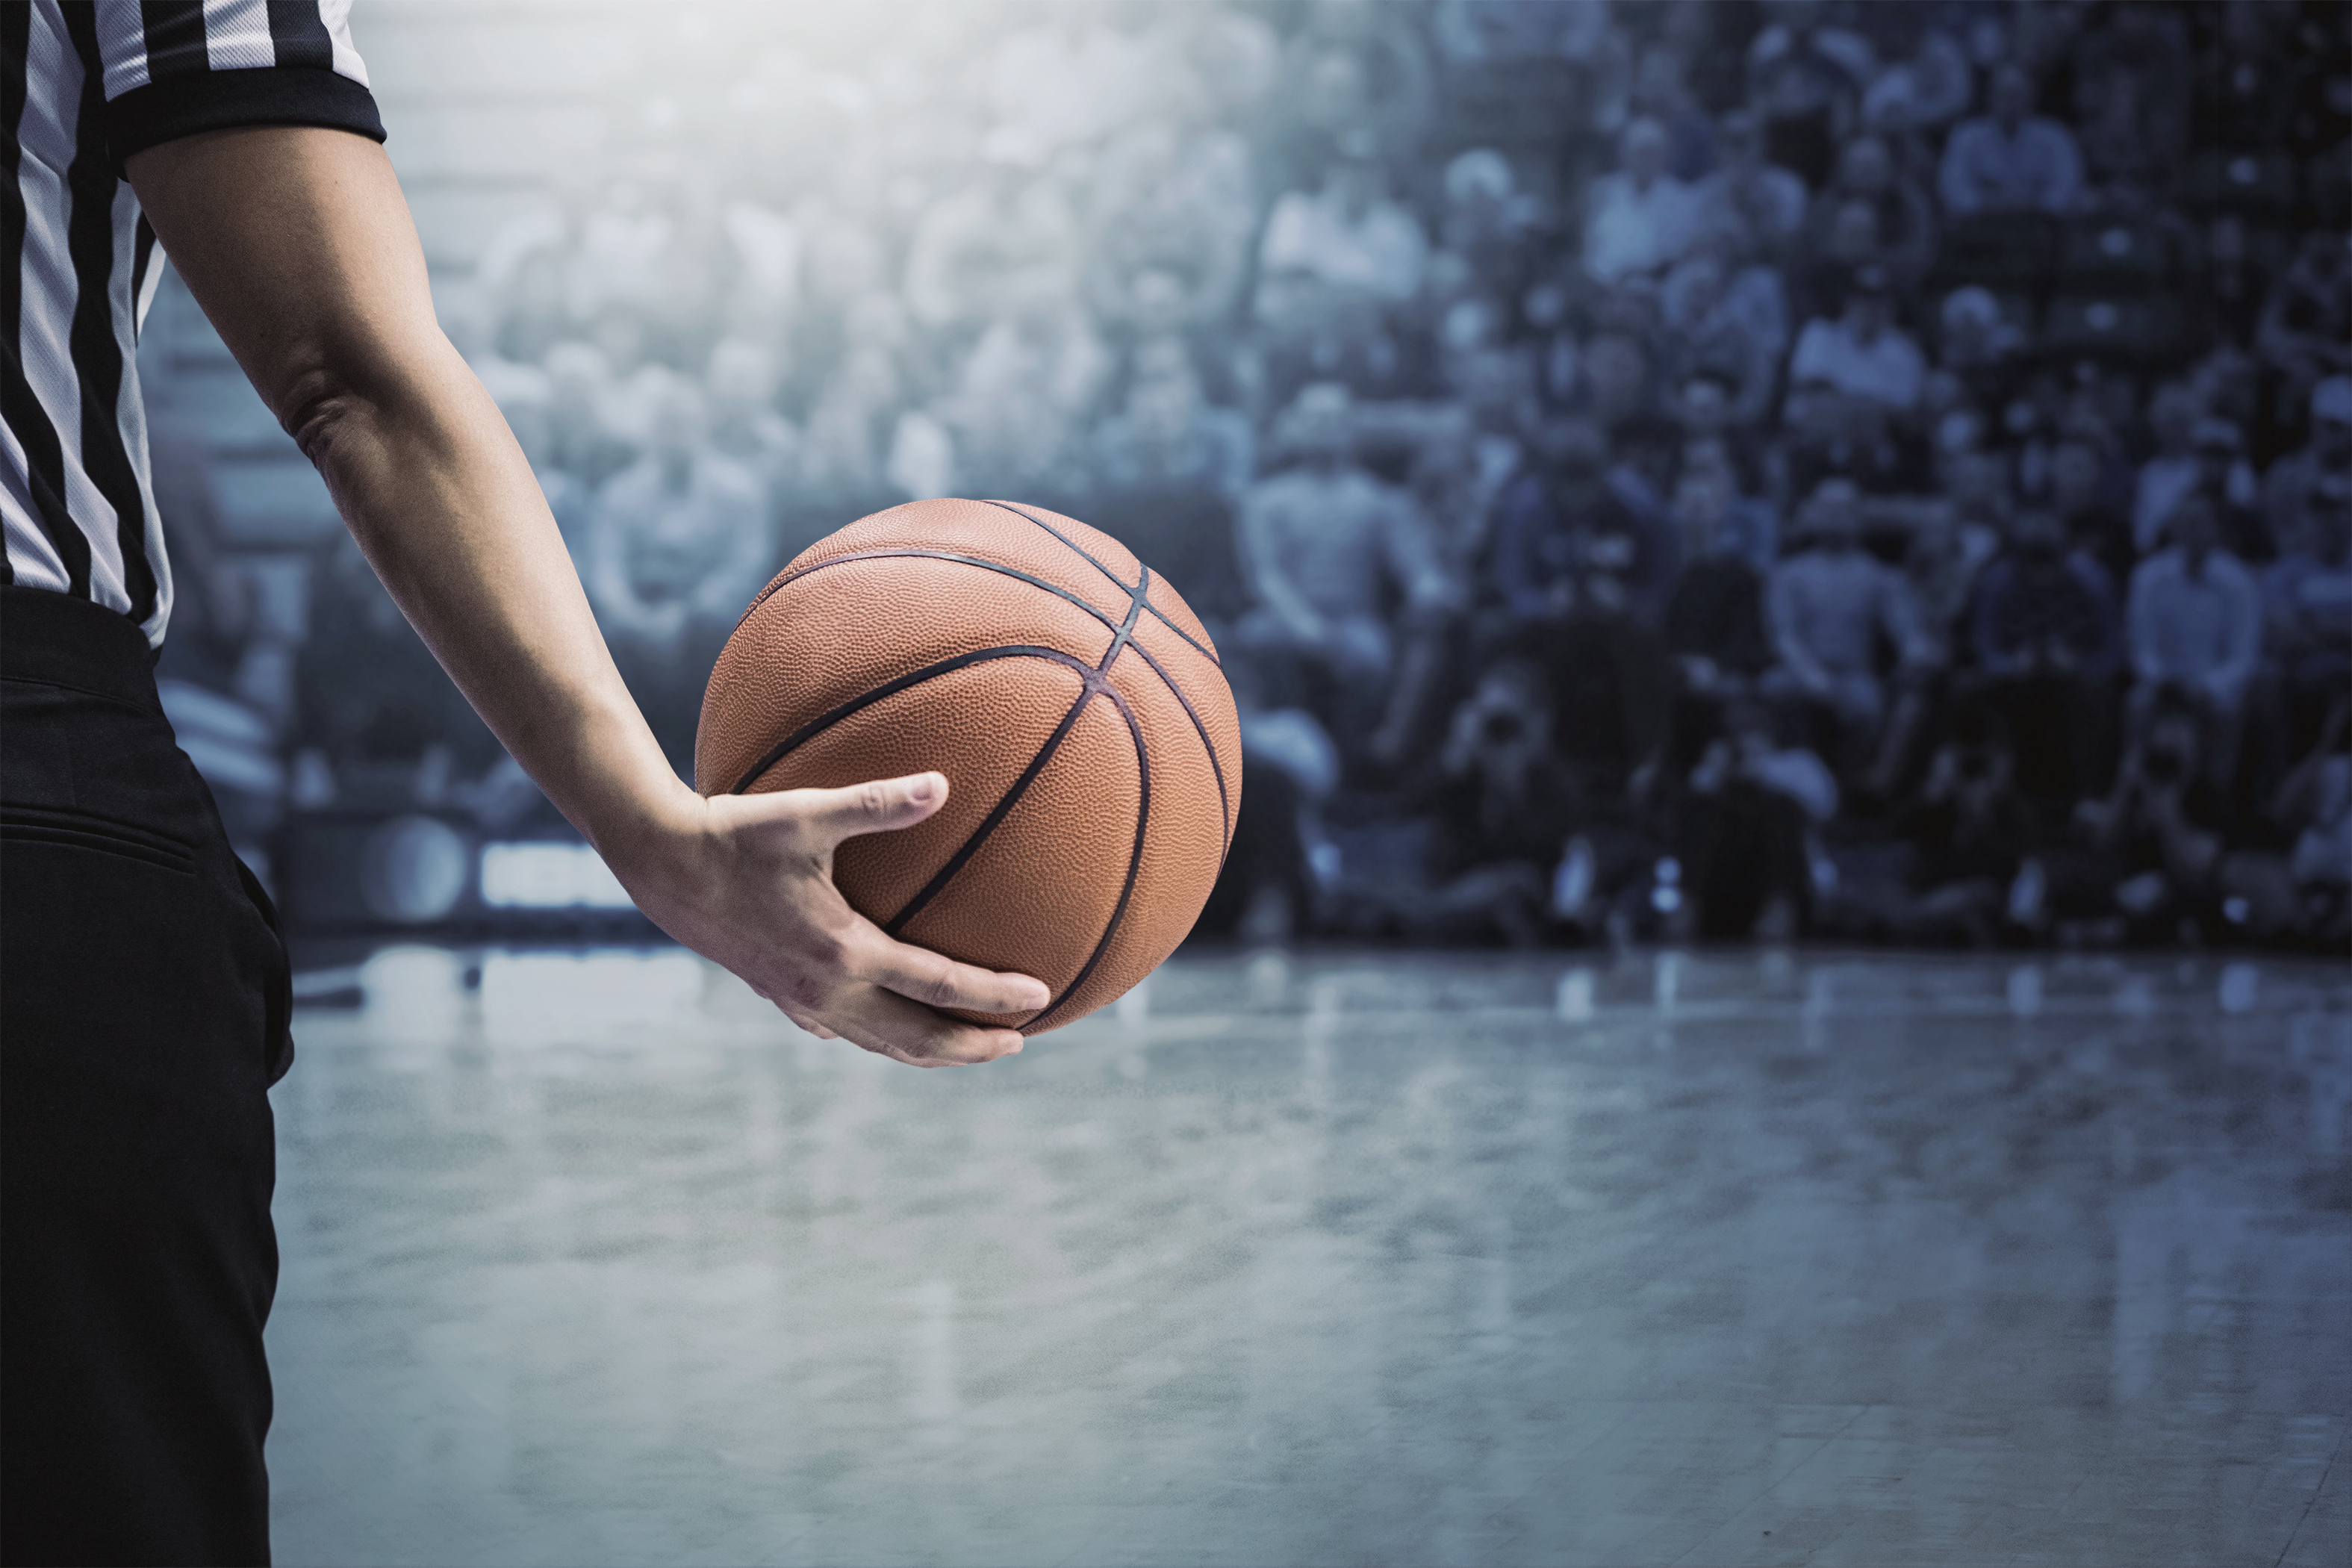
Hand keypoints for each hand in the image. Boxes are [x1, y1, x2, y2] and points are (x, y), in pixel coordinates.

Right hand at [607, 771, 1048, 1067]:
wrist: (661, 865)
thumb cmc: (733, 832)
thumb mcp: (805, 812)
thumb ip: (877, 802)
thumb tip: (942, 783)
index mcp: (843, 953)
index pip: (939, 985)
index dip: (994, 994)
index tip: (1041, 998)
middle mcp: (825, 991)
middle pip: (915, 1037)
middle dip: (969, 1046)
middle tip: (1018, 1043)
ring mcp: (800, 1001)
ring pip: (880, 1044)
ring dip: (929, 1051)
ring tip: (970, 1048)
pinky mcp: (779, 996)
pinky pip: (844, 1031)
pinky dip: (880, 1039)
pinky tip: (889, 1031)